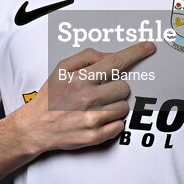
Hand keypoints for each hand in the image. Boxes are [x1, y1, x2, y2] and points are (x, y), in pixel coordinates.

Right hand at [18, 41, 155, 153]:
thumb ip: (86, 57)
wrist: (34, 127)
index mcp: (80, 79)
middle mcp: (87, 98)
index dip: (135, 53)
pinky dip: (112, 123)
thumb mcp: (61, 69)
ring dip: (114, 106)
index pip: (115, 61)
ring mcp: (92, 119)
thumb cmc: (49, 97)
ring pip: (124, 107)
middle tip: (100, 92)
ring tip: (95, 107)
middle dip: (116, 88)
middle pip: (124, 87)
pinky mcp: (95, 136)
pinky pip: (120, 126)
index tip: (148, 47)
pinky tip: (96, 119)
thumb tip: (109, 56)